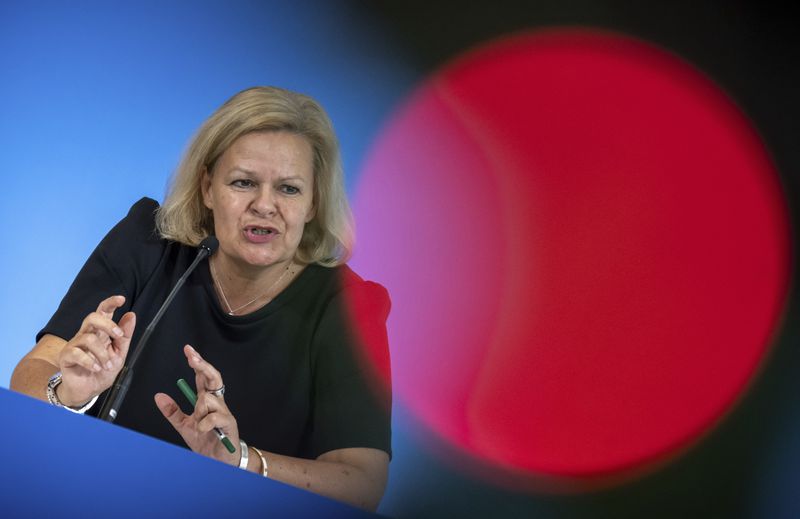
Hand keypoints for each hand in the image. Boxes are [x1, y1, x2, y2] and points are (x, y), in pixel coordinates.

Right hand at [57, 295, 135, 405]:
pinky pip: (76, 353)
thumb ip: (125, 336)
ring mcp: (74, 344)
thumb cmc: (103, 370)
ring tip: (107, 365)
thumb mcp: (119, 354)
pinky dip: (90, 362)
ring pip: (88, 338)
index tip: (122, 299)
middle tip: (118, 336)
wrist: (88, 390)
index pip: (103, 312)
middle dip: (107, 324)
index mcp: (100, 332)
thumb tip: (131, 315)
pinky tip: (96, 369)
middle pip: (92, 317)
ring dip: (102, 354)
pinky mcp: (66, 356)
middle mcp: (86, 334)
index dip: (110, 303)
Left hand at [154, 345, 240, 465]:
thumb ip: (172, 412)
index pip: (202, 376)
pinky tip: (203, 430)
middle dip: (202, 366)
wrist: (220, 459)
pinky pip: (213, 416)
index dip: (197, 362)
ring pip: (206, 399)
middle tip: (192, 358)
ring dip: (198, 411)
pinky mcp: (228, 422)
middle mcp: (216, 401)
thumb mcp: (184, 426)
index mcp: (206, 400)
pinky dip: (204, 424)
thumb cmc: (206, 440)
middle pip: (212, 377)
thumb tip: (158, 396)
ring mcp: (223, 410)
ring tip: (199, 425)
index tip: (188, 350)